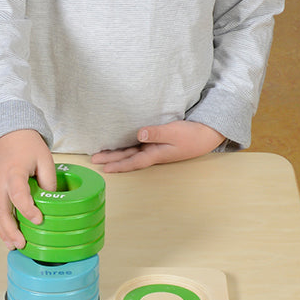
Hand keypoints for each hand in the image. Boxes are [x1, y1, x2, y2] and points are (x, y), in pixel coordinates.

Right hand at [0, 130, 57, 248]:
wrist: (6, 131)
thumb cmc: (26, 143)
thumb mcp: (44, 158)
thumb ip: (48, 181)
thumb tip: (50, 204)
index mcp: (13, 170)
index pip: (18, 193)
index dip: (27, 208)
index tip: (38, 219)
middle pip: (0, 208)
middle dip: (10, 229)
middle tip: (21, 243)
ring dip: (2, 230)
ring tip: (13, 245)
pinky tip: (6, 235)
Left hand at [92, 121, 225, 172]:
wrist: (206, 134)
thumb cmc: (191, 135)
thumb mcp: (174, 132)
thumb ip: (156, 133)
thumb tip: (139, 134)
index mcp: (155, 154)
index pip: (133, 161)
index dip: (119, 164)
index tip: (105, 168)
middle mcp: (152, 153)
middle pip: (128, 157)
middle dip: (111, 158)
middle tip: (94, 159)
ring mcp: (154, 148)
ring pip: (131, 151)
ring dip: (116, 153)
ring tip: (101, 153)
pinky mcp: (156, 142)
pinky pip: (137, 145)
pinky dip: (126, 146)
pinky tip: (118, 143)